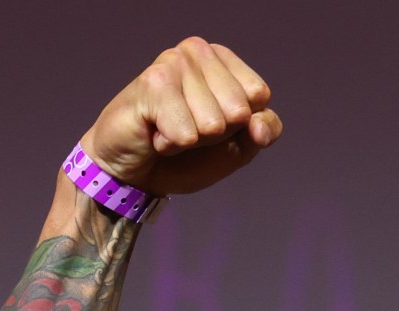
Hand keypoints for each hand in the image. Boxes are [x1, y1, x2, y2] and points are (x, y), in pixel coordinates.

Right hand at [84, 38, 281, 195]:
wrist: (135, 171)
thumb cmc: (185, 154)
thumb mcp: (238, 147)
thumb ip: (263, 132)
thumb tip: (258, 123)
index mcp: (223, 59)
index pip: (259, 96)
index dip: (241, 126)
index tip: (211, 126)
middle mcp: (198, 51)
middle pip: (238, 110)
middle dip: (215, 135)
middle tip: (186, 128)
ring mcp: (174, 62)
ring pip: (213, 124)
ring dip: (190, 140)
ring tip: (168, 129)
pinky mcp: (152, 83)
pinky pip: (186, 133)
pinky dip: (171, 144)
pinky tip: (155, 133)